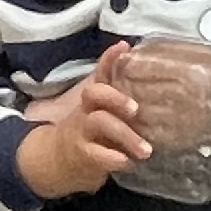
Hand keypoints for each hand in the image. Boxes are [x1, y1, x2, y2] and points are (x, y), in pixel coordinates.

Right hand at [11, 48, 148, 201]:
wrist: (60, 160)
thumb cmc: (94, 132)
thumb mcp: (104, 112)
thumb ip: (122, 99)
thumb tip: (150, 79)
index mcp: (95, 99)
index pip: (100, 73)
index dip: (109, 59)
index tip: (124, 48)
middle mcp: (86, 110)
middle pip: (94, 94)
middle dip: (115, 98)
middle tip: (136, 109)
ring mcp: (82, 131)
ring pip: (99, 123)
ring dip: (126, 136)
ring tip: (146, 151)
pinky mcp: (82, 155)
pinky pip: (96, 154)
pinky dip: (114, 158)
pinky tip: (128, 162)